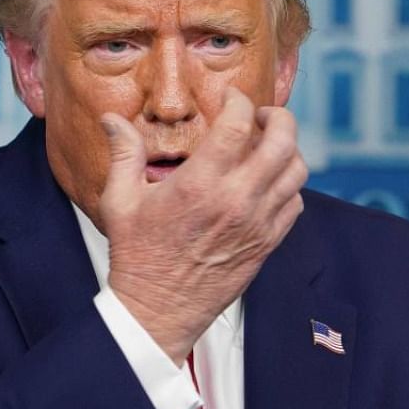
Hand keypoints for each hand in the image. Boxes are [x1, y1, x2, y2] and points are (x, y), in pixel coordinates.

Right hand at [99, 88, 306, 363]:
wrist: (158, 310)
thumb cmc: (136, 255)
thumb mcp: (120, 200)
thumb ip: (123, 153)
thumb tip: (111, 119)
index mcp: (199, 185)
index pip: (237, 124)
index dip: (238, 100)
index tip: (229, 97)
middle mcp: (236, 201)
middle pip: (282, 141)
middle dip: (278, 117)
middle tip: (260, 115)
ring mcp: (257, 224)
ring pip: (296, 171)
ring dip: (287, 149)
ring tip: (268, 145)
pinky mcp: (266, 243)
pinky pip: (295, 203)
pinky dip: (289, 184)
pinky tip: (268, 181)